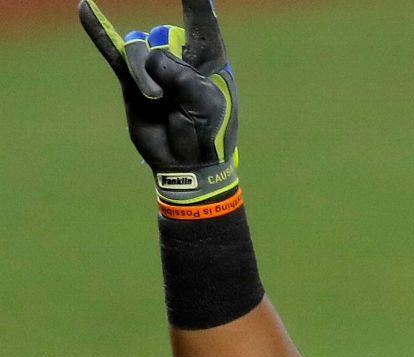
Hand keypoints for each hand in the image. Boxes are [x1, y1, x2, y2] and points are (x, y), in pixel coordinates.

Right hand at [79, 0, 238, 205]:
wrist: (188, 163)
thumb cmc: (210, 131)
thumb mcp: (208, 103)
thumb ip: (181, 76)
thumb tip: (147, 58)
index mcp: (209, 56)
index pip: (201, 19)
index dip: (195, 1)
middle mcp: (180, 54)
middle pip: (163, 36)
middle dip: (166, 65)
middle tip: (177, 97)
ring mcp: (154, 65)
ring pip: (138, 49)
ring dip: (144, 75)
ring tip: (156, 100)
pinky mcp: (131, 79)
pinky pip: (112, 50)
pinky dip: (98, 30)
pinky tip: (84, 7)